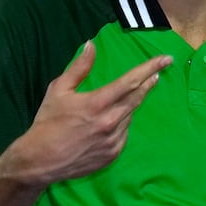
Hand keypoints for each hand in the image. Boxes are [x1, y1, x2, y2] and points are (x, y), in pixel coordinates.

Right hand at [13, 40, 171, 183]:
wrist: (40, 160)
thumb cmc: (47, 122)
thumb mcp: (58, 90)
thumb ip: (79, 67)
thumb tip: (91, 45)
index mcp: (97, 103)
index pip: (130, 82)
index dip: (149, 68)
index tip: (165, 59)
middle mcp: (109, 122)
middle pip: (137, 98)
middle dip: (148, 84)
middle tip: (156, 74)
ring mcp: (113, 140)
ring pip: (129, 116)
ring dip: (128, 106)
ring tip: (114, 104)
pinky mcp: (113, 154)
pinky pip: (124, 134)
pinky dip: (120, 125)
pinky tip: (107, 124)